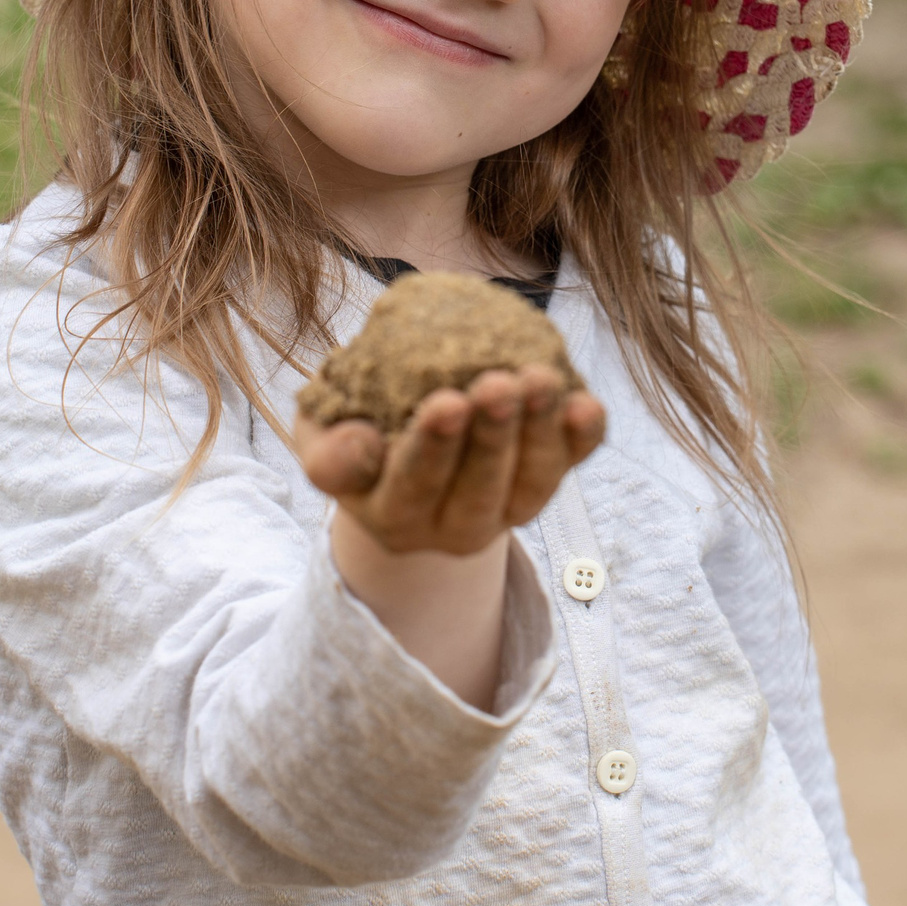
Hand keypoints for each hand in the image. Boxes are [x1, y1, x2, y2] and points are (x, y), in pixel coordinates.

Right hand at [300, 365, 603, 554]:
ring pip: (531, 484)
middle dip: (494, 437)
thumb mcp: (320, 436)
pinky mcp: (540, 483)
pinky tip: (586, 403)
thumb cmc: (353, 425)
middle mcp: (451, 528)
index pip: (412, 488)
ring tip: (540, 377)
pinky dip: (582, 438)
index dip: (432, 448)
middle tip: (499, 383)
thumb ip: (331, 452)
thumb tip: (361, 446)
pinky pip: (570, 466)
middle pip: (479, 492)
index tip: (446, 402)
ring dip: (541, 431)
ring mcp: (504, 510)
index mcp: (392, 517)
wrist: (402, 430)